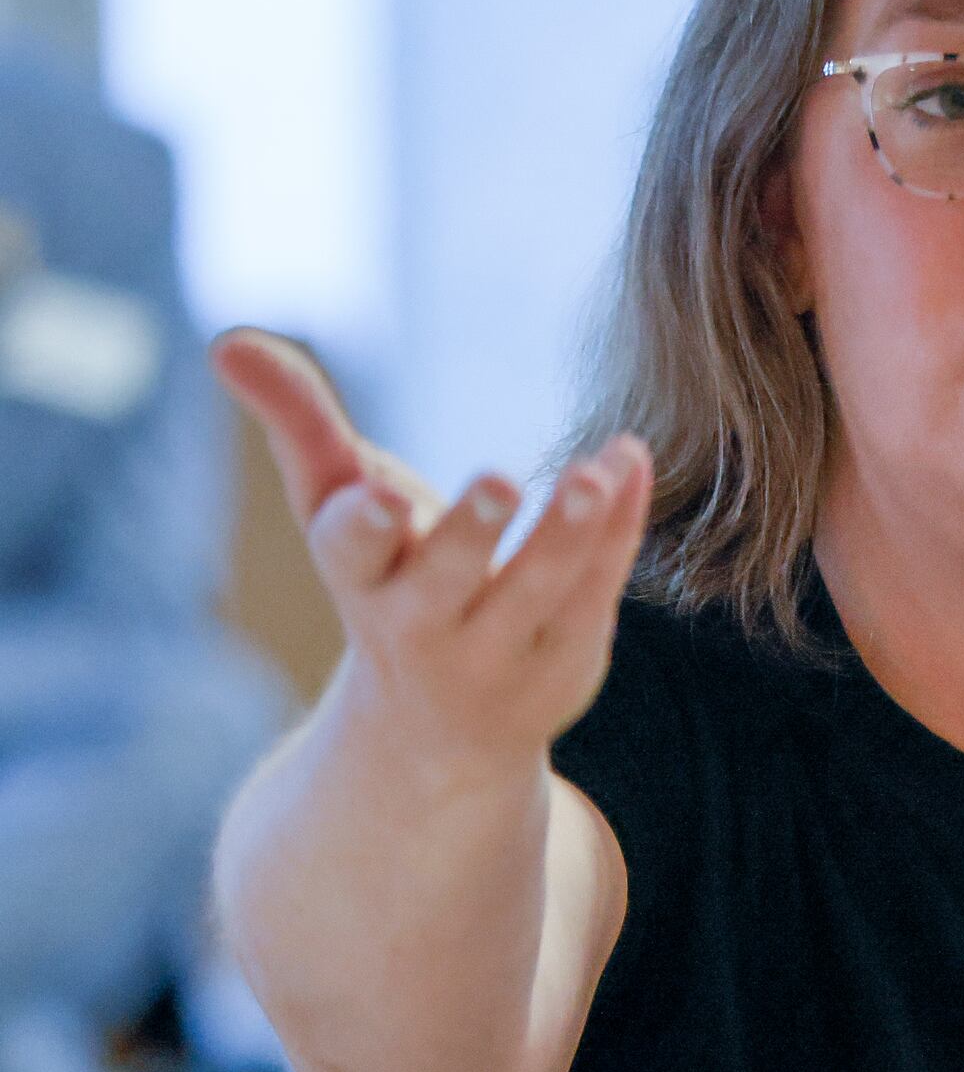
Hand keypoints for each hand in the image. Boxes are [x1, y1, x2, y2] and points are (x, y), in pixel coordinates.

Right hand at [210, 328, 655, 770]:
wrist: (437, 728)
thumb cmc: (383, 577)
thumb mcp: (335, 504)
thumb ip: (297, 423)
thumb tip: (226, 344)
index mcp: (359, 578)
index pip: (351, 553)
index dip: (364, 526)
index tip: (380, 497)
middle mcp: (423, 623)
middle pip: (447, 578)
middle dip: (470, 534)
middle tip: (498, 481)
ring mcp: (499, 652)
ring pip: (539, 589)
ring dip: (567, 529)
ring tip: (593, 474)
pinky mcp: (567, 659)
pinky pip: (598, 589)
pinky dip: (618, 526)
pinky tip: (629, 460)